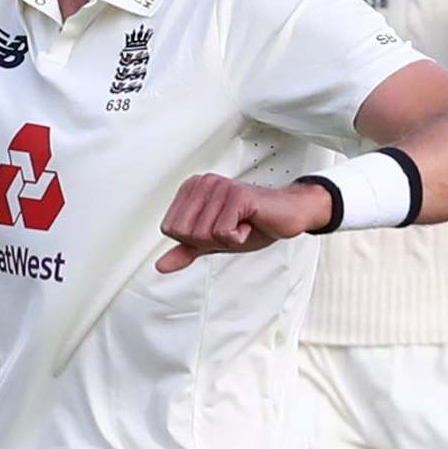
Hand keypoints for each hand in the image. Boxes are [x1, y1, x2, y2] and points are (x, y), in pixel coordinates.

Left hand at [155, 177, 332, 271]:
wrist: (286, 217)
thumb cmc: (252, 223)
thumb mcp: (212, 241)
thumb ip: (186, 250)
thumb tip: (161, 265)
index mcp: (191, 189)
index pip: (170, 229)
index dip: (195, 239)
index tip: (217, 228)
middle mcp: (203, 183)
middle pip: (184, 232)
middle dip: (209, 240)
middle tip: (230, 228)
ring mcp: (219, 187)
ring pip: (203, 234)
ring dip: (226, 239)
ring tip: (241, 225)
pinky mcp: (236, 195)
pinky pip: (222, 232)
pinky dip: (238, 238)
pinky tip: (248, 224)